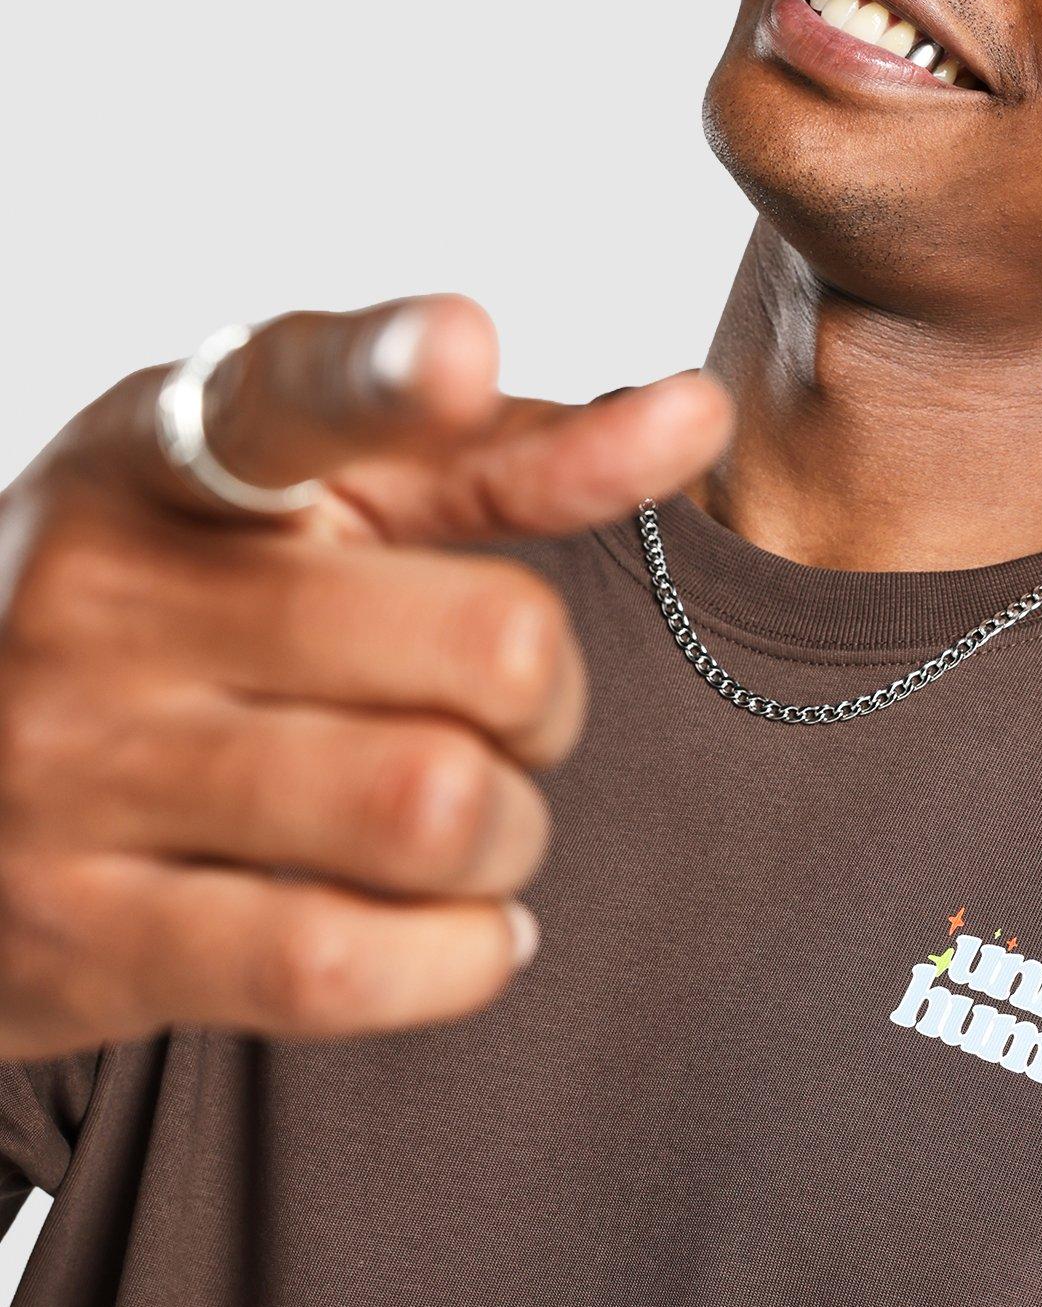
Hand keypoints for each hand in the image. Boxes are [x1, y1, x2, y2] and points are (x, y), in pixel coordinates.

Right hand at [0, 294, 732, 1058]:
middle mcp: (106, 597)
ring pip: (433, 810)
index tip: (463, 343)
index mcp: (170, 458)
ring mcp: (76, 771)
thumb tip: (700, 417)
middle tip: (508, 713)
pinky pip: (343, 963)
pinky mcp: (81, 936)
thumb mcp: (304, 504)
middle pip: (488, 643)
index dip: (388, 372)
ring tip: (472, 824)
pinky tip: (462, 928)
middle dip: (551, 700)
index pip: (289, 397)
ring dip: (511, 832)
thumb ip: (503, 457)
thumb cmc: (181, 616)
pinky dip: (459, 956)